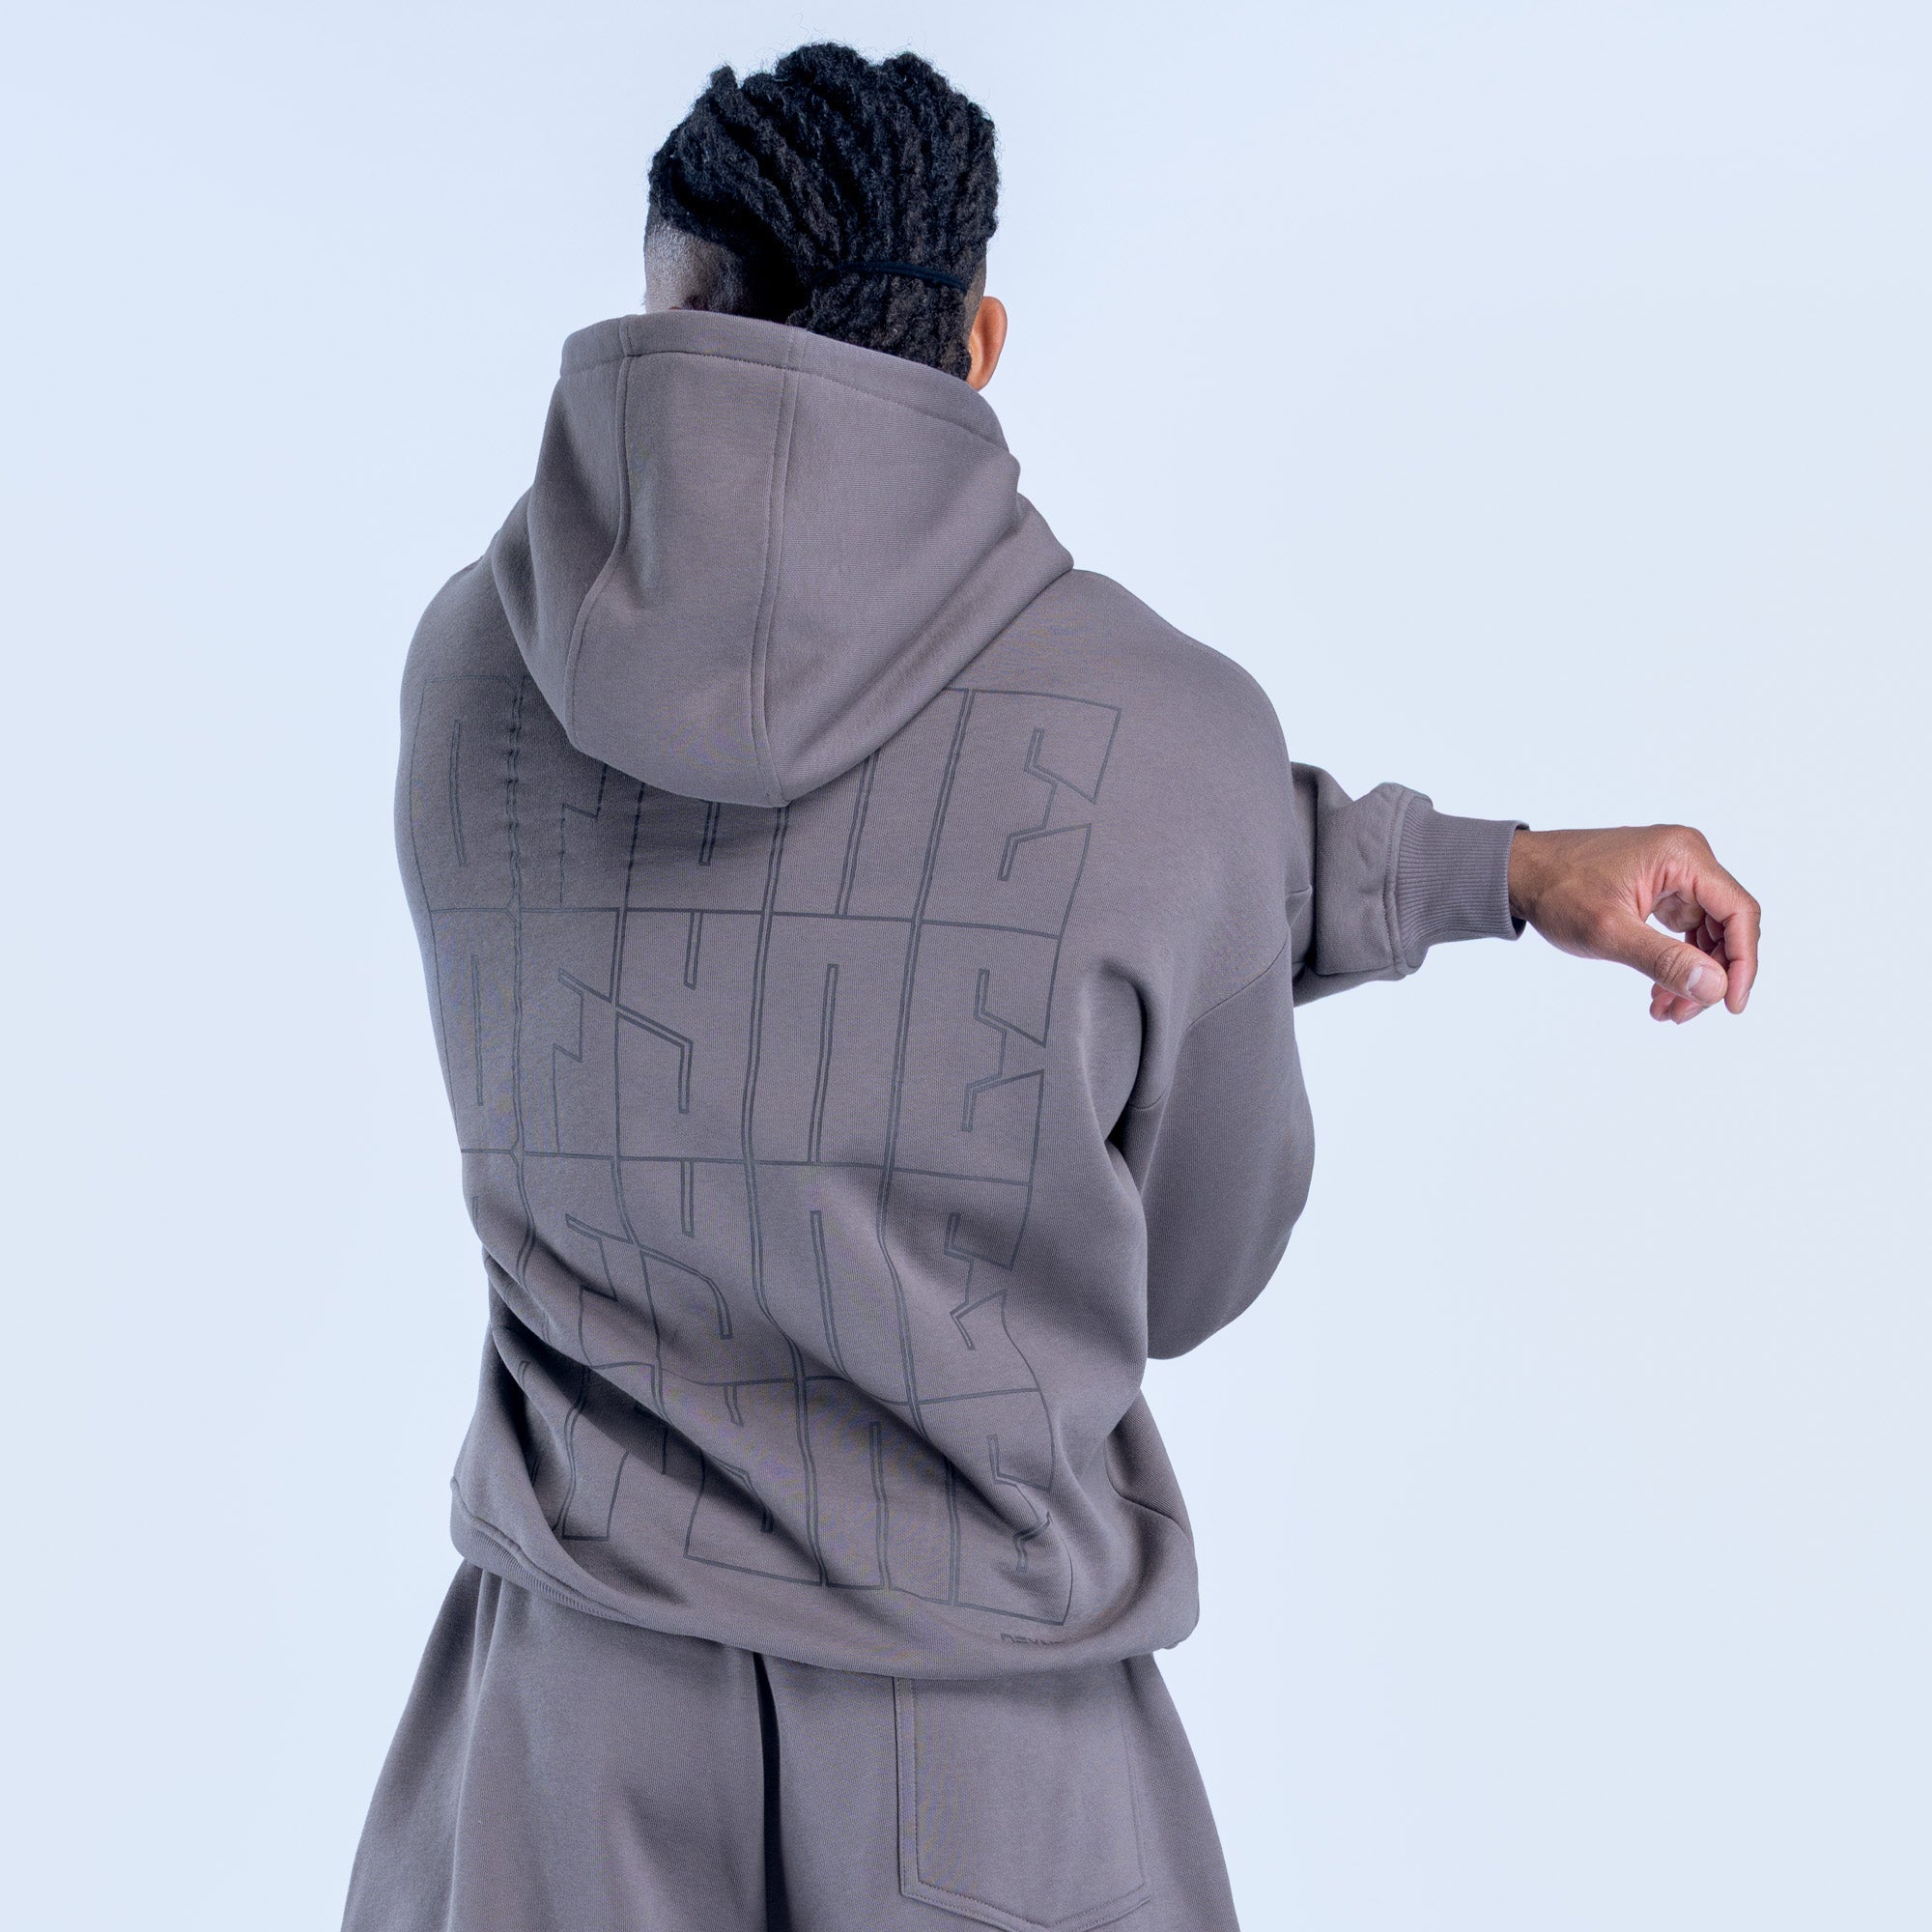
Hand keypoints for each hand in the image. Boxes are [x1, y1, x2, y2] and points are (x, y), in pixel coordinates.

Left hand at [1506, 825, 1760, 1022]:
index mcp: (1683, 856)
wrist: (1519, 873)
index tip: (1731, 1005)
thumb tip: (1715, 988)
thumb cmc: (1557, 892)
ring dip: (1691, 975)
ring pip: (1705, 934)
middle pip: (1725, 926)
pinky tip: (1658, 993)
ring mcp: (1675, 873)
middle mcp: (1687, 858)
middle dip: (1708, 976)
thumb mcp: (1608, 931)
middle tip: (1681, 1015)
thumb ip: (1663, 960)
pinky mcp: (1661, 888)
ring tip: (1665, 1011)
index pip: (1738, 912)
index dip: (1743, 962)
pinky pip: (1683, 930)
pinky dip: (1674, 962)